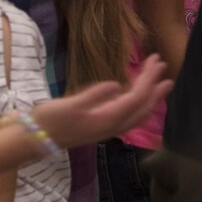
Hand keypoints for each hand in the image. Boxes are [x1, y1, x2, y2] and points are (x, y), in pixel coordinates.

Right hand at [32, 55, 170, 148]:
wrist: (36, 141)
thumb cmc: (50, 120)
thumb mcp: (70, 105)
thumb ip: (94, 95)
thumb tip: (116, 84)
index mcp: (107, 119)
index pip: (137, 97)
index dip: (149, 79)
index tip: (157, 61)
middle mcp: (113, 126)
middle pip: (143, 106)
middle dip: (156, 87)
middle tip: (164, 66)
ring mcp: (109, 128)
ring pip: (139, 114)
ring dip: (152, 97)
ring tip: (161, 82)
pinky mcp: (103, 127)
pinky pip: (130, 116)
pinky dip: (141, 104)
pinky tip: (138, 96)